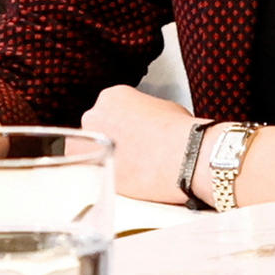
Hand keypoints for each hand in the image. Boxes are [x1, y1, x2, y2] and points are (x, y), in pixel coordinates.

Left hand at [84, 85, 197, 202]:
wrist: (183, 157)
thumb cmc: (178, 132)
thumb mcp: (164, 107)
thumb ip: (145, 112)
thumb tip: (147, 122)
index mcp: (111, 96)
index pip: (109, 109)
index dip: (122, 123)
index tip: (132, 132)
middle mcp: (94, 117)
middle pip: (96, 129)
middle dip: (111, 139)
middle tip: (132, 149)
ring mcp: (91, 144)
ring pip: (92, 152)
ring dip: (106, 157)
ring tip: (131, 165)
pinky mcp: (95, 170)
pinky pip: (97, 173)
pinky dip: (109, 175)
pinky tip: (128, 177)